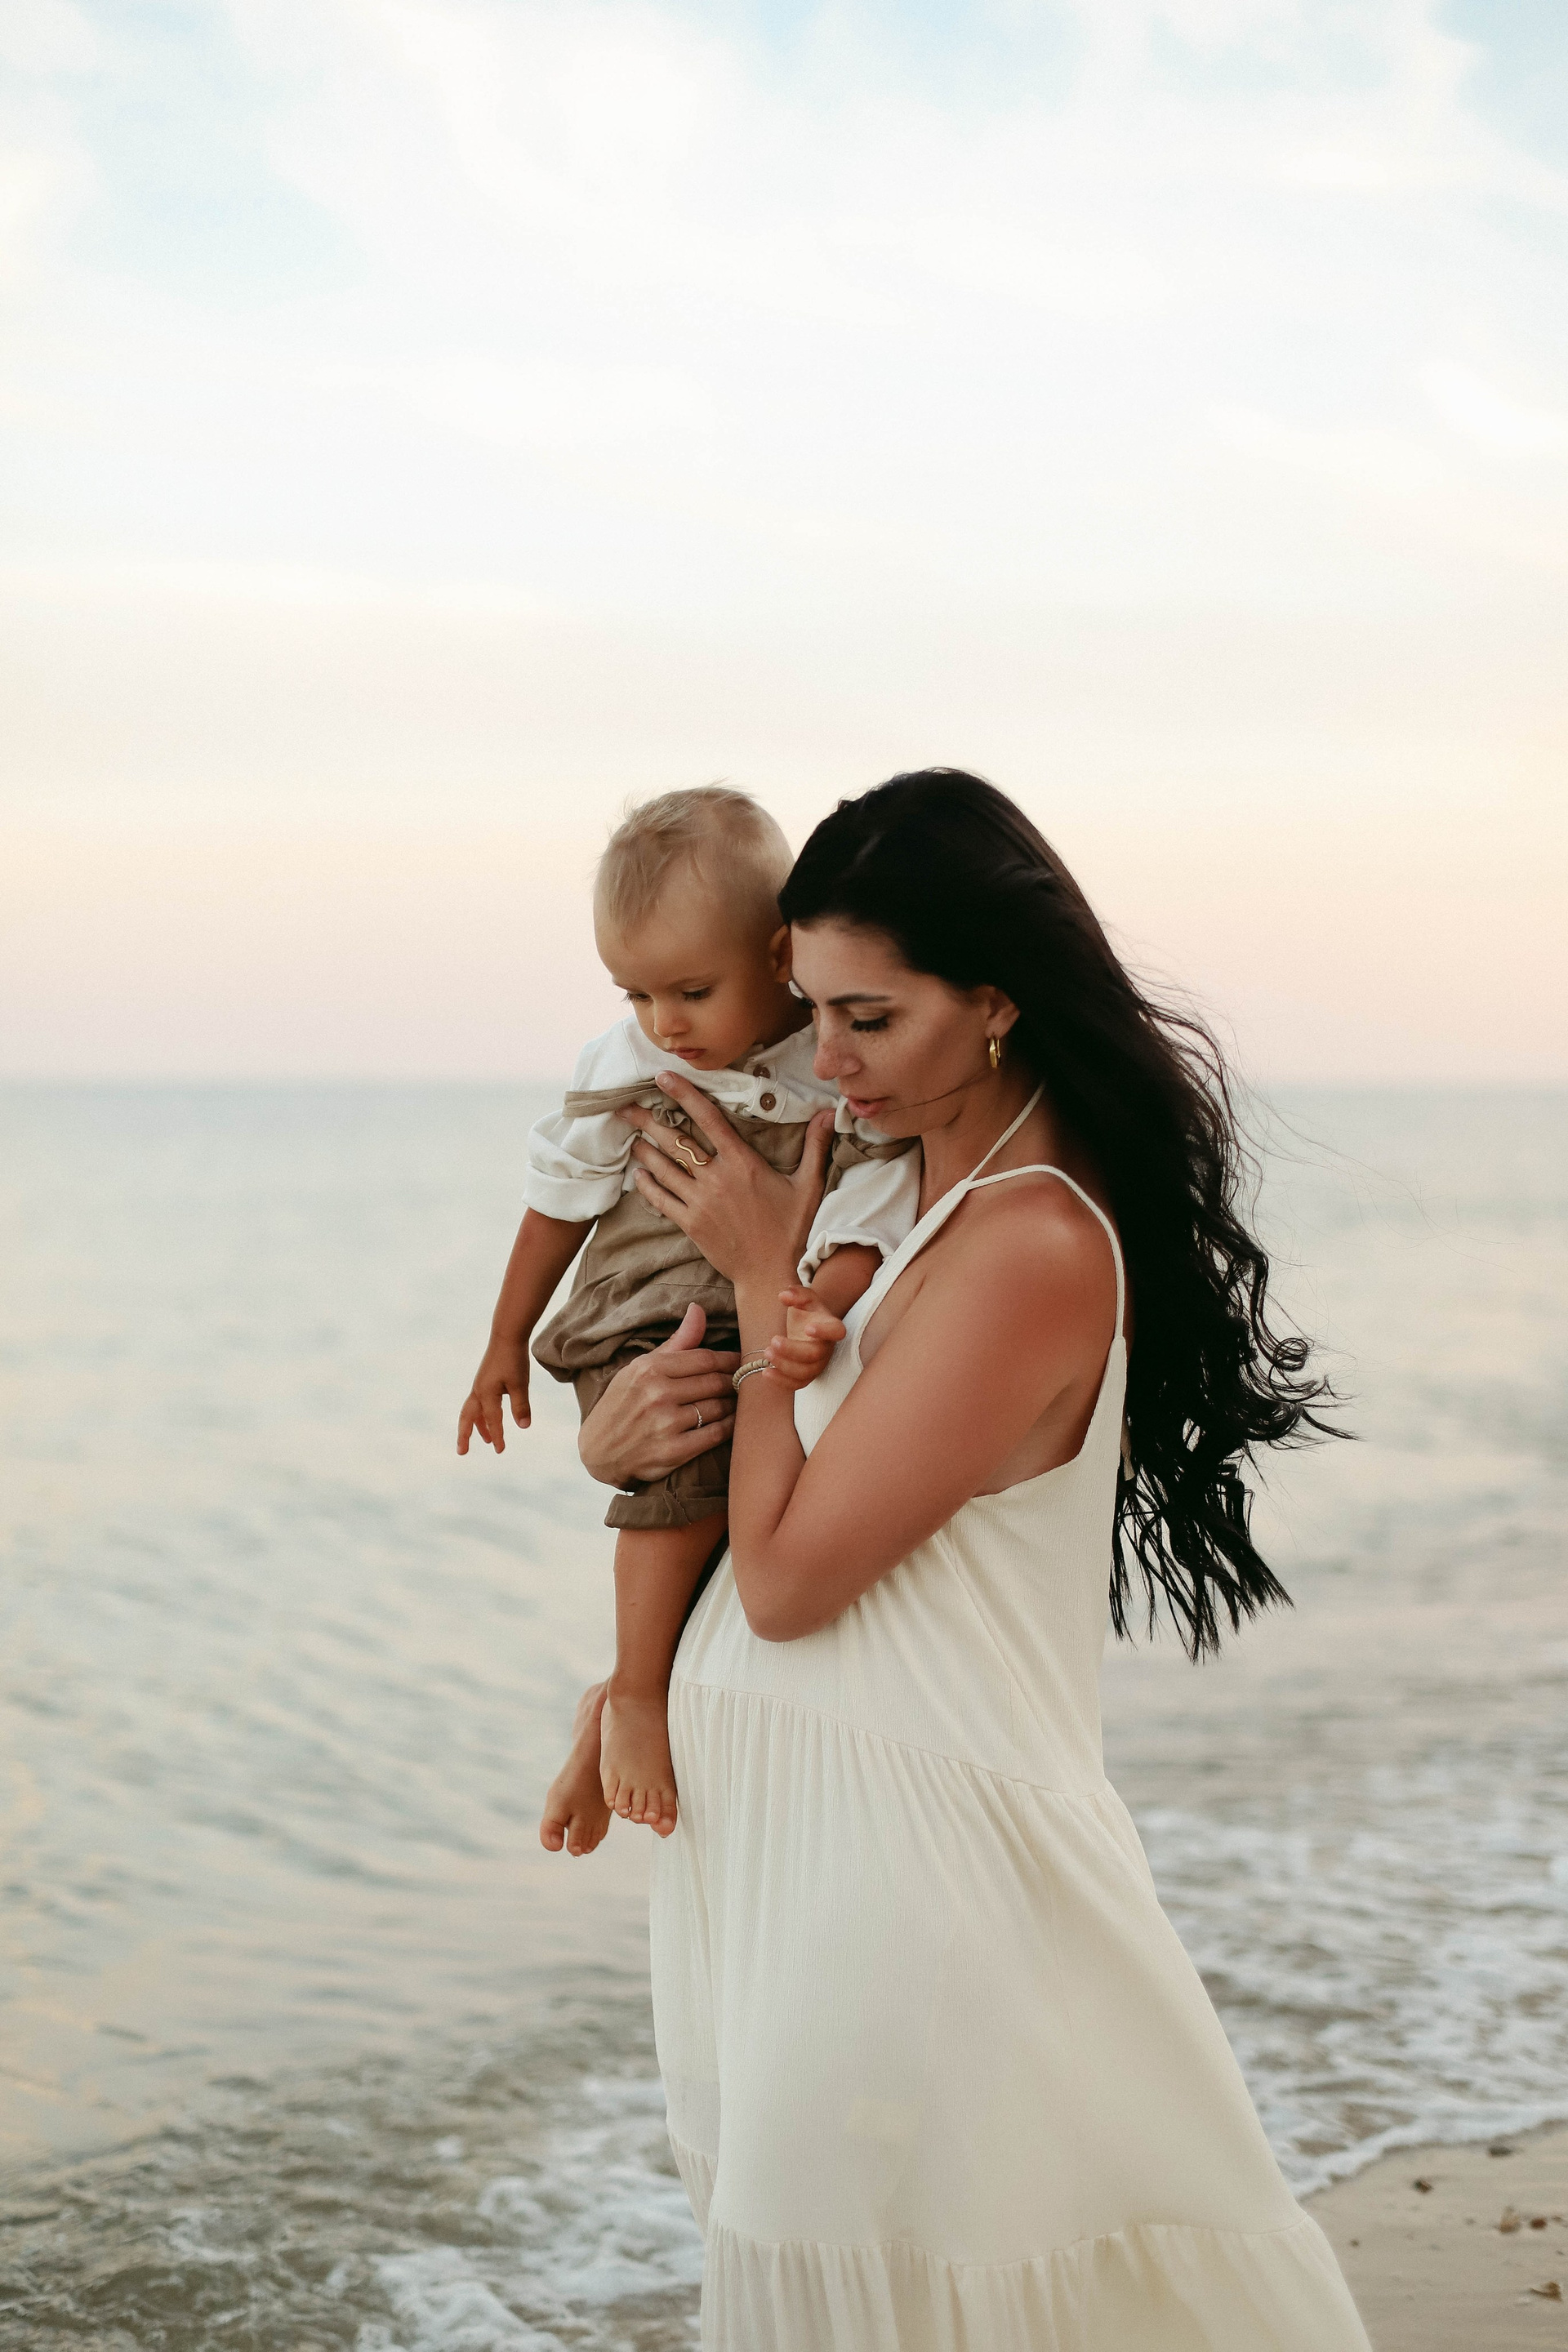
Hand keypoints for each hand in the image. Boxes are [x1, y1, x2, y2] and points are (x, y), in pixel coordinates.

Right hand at [458, 1336, 530, 1453]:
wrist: (506, 1335)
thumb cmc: (514, 1359)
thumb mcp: (520, 1384)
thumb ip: (521, 1406)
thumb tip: (523, 1427)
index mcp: (486, 1394)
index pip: (492, 1421)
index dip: (497, 1436)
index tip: (500, 1451)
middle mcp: (478, 1391)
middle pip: (467, 1418)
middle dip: (464, 1436)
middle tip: (461, 1452)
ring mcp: (479, 1385)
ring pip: (472, 1411)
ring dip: (476, 1426)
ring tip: (484, 1440)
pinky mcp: (484, 1380)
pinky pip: (478, 1403)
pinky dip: (481, 1414)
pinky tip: (490, 1417)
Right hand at [578, 1304, 740, 1486]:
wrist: (599, 1451)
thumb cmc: (622, 1404)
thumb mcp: (639, 1369)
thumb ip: (675, 1343)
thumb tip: (698, 1310)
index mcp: (649, 1369)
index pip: (704, 1358)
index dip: (730, 1359)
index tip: (741, 1361)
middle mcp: (657, 1394)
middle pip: (715, 1381)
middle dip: (734, 1382)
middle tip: (744, 1382)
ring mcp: (665, 1424)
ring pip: (718, 1407)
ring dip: (734, 1404)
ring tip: (739, 1401)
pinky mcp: (673, 1452)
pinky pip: (715, 1434)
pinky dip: (730, 1427)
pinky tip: (732, 1422)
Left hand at [624, 1075, 833, 1291]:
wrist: (772, 1274)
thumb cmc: (792, 1230)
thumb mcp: (809, 1186)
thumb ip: (816, 1146)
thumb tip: (830, 1112)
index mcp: (742, 1163)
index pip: (709, 1118)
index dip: (684, 1094)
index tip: (663, 1076)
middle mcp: (717, 1178)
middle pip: (676, 1140)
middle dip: (648, 1120)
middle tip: (626, 1106)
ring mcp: (700, 1202)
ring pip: (663, 1168)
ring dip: (644, 1149)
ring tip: (629, 1134)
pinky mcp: (690, 1224)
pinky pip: (661, 1200)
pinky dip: (647, 1185)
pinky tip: (637, 1174)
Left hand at [762, 1286, 847, 1391]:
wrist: (806, 1328)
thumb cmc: (807, 1312)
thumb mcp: (804, 1298)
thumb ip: (797, 1293)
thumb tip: (784, 1295)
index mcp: (831, 1327)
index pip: (836, 1331)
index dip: (824, 1332)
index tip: (808, 1327)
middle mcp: (827, 1348)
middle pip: (814, 1354)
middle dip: (792, 1350)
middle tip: (773, 1340)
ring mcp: (818, 1365)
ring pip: (805, 1372)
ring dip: (784, 1365)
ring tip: (767, 1353)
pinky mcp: (807, 1376)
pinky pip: (797, 1384)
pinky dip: (781, 1381)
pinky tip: (766, 1372)